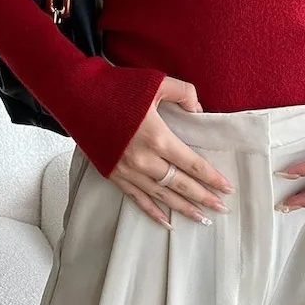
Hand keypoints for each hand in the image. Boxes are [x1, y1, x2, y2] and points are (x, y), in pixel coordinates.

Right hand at [110, 77, 235, 230]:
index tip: (227, 188)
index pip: (192, 164)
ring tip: (202, 219)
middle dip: (204, 198)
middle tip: (222, 209)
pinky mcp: (113, 174)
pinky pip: (137, 198)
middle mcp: (143, 160)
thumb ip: (184, 93)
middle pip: (180, 184)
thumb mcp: (156, 82)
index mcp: (157, 137)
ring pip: (161, 196)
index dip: (211, 177)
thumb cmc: (117, 87)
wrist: (77, 95)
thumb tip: (198, 110)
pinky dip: (152, 211)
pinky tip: (167, 222)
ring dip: (183, 209)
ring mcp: (127, 170)